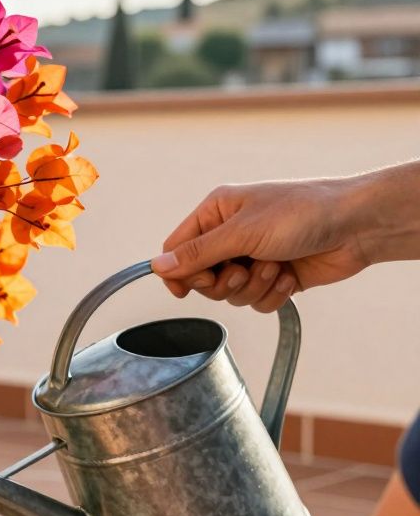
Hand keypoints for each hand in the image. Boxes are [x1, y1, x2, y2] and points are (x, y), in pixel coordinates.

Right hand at [151, 178, 371, 311]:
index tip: (185, 290)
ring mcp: (253, 257)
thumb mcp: (242, 232)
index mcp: (216, 213)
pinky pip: (256, 302)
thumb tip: (157, 266)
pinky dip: (272, 294)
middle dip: (222, 281)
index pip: (178, 249)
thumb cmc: (302, 214)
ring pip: (230, 293)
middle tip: (241, 271)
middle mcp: (231, 235)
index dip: (178, 272)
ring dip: (252, 287)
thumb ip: (198, 253)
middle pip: (201, 277)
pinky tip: (289, 275)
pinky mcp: (274, 277)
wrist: (358, 225)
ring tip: (275, 267)